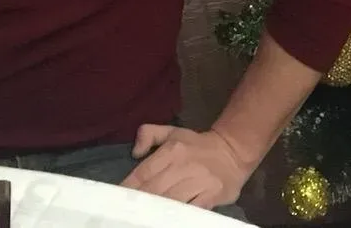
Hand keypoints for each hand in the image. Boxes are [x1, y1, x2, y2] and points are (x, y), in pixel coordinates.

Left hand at [121, 124, 254, 209]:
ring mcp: (199, 182)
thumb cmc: (197, 145)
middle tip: (126, 212)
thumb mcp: (172, 132)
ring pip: (171, 201)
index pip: (144, 172)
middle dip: (139, 202)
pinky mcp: (211, 195)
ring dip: (155, 211)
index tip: (117, 199)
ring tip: (142, 218)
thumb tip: (134, 152)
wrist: (233, 151)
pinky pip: (191, 209)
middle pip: (155, 189)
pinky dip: (178, 215)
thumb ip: (149, 134)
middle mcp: (183, 165)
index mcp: (172, 150)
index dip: (129, 187)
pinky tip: (167, 219)